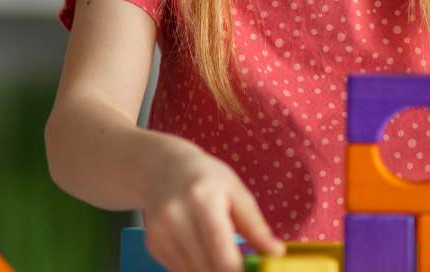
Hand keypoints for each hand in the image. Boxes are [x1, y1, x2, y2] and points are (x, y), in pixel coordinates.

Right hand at [138, 138, 282, 271]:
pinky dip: (196, 268)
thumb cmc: (205, 178)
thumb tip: (276, 253)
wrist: (160, 168)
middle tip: (242, 266)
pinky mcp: (153, 245)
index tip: (254, 271)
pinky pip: (180, 271)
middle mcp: (176, 219)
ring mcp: (160, 234)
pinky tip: (202, 252)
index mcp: (202, 201)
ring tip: (224, 259)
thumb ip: (255, 225)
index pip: (223, 255)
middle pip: (208, 269)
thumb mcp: (236, 192)